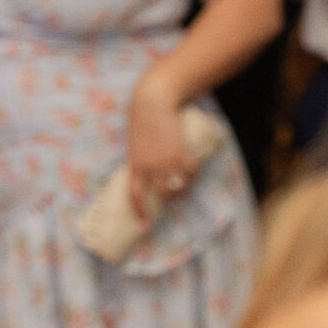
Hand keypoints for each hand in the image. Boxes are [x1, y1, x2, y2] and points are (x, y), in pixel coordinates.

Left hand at [125, 76, 194, 217]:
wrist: (153, 103)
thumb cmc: (140, 121)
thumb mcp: (134, 144)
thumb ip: (140, 161)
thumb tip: (147, 178)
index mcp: (135, 165)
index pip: (135, 195)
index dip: (140, 212)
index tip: (144, 224)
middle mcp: (152, 167)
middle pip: (163, 194)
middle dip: (169, 198)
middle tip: (172, 196)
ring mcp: (169, 161)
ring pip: (180, 186)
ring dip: (183, 189)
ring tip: (183, 185)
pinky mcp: (183, 152)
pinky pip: (192, 172)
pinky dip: (193, 175)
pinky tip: (192, 172)